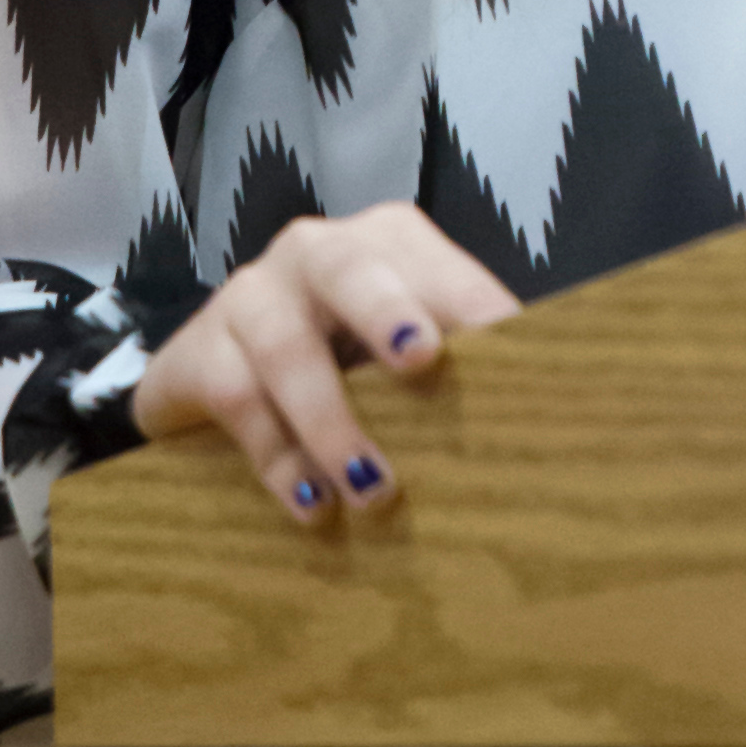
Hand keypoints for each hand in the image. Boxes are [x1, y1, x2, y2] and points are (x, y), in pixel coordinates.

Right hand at [132, 203, 521, 525]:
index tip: (507, 338)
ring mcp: (250, 297)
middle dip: (384, 312)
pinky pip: (238, 401)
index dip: (468, 298)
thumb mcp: (398, 351)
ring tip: (373, 487)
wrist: (214, 371)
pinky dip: (279, 459)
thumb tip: (546, 422)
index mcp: (385, 242)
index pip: (432, 262)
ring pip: (286, 348)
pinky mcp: (199, 351)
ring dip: (332, 422)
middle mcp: (315, 253)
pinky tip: (312, 504)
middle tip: (422, 359)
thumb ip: (461, 368)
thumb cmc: (341, 359)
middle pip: (349, 270)